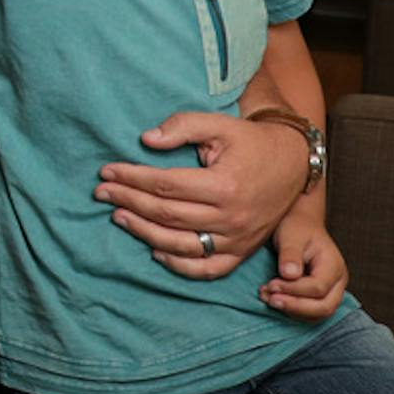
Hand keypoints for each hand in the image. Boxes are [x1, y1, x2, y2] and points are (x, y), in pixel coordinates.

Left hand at [97, 112, 308, 278]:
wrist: (292, 163)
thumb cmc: (250, 141)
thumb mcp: (218, 125)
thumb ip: (181, 127)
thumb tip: (145, 140)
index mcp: (224, 186)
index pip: (164, 186)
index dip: (131, 178)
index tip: (106, 172)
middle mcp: (231, 218)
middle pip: (167, 214)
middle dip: (128, 202)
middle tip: (101, 192)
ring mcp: (238, 240)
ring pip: (181, 245)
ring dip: (144, 233)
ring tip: (118, 217)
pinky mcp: (242, 252)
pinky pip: (206, 269)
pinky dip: (178, 265)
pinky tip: (154, 250)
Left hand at [260, 208, 348, 320]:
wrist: (300, 226)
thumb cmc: (296, 228)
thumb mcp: (291, 235)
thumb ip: (290, 254)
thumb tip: (289, 275)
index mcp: (333, 265)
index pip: (318, 288)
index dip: (293, 290)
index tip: (271, 284)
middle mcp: (337, 282)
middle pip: (324, 307)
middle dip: (295, 306)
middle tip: (270, 298)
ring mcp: (331, 292)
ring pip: (318, 315)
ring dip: (292, 311)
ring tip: (268, 298)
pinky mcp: (320, 297)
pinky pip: (310, 314)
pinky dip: (292, 310)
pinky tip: (273, 299)